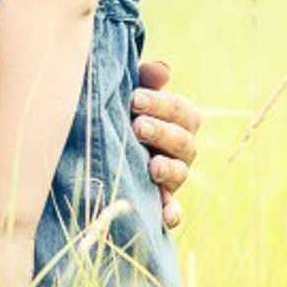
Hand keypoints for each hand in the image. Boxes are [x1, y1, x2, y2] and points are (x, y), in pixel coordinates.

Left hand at [133, 59, 200, 227]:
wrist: (102, 137)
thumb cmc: (121, 105)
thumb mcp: (130, 88)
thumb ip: (145, 78)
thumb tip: (163, 70)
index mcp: (178, 118)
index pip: (181, 110)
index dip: (161, 104)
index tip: (135, 99)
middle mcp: (181, 147)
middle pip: (184, 141)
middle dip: (162, 133)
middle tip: (138, 127)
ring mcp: (173, 174)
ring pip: (181, 173)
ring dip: (168, 169)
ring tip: (151, 166)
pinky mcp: (161, 198)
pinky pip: (172, 208)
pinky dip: (171, 212)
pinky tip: (165, 216)